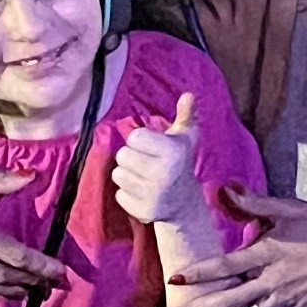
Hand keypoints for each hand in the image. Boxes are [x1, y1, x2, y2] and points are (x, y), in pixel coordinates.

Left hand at [113, 93, 208, 226]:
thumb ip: (185, 115)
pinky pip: (119, 195)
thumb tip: (188, 95)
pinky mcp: (143, 211)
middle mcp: (162, 174)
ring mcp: (152, 195)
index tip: (151, 146)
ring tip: (144, 177)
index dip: (140, 140)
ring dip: (127, 175)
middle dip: (131, 157)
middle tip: (146, 162)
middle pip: (122, 156)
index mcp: (172, 153)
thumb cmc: (180, 162)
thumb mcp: (185, 138)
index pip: (134, 137)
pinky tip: (142, 193)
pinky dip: (127, 193)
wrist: (185, 204)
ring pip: (118, 175)